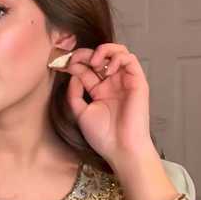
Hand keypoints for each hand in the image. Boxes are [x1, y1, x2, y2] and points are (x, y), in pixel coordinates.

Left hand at [61, 43, 154, 169]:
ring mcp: (125, 81)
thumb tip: (73, 74)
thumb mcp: (80, 112)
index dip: (75, 63)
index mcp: (99, 90)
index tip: (62, 63)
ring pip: (118, 52)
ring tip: (93, 61)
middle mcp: (112, 83)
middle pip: (101, 57)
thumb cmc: (103, 136)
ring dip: (104, 51)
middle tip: (75, 58)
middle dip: (86, 54)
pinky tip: (106, 67)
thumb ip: (74, 93)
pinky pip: (130, 59)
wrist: (121, 148)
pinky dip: (117, 56)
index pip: (86, 69)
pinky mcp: (138, 82)